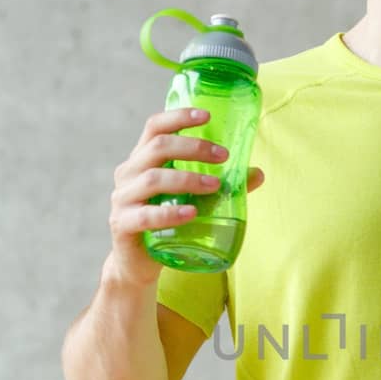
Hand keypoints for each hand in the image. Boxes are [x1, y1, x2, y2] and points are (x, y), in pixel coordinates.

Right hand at [107, 106, 264, 286]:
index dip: (178, 116)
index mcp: (141, 160)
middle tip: (223, 156)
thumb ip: (220, 185)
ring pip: (152, 179)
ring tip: (215, 185)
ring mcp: (122, 199)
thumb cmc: (166, 224)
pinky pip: (146, 216)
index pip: (154, 128)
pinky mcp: (123, 225)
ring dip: (187, 179)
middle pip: (157, 148)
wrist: (138, 264)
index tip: (207, 115)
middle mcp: (128, 174)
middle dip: (193, 147)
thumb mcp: (191, 199)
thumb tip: (258, 173)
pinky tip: (192, 214)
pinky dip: (170, 214)